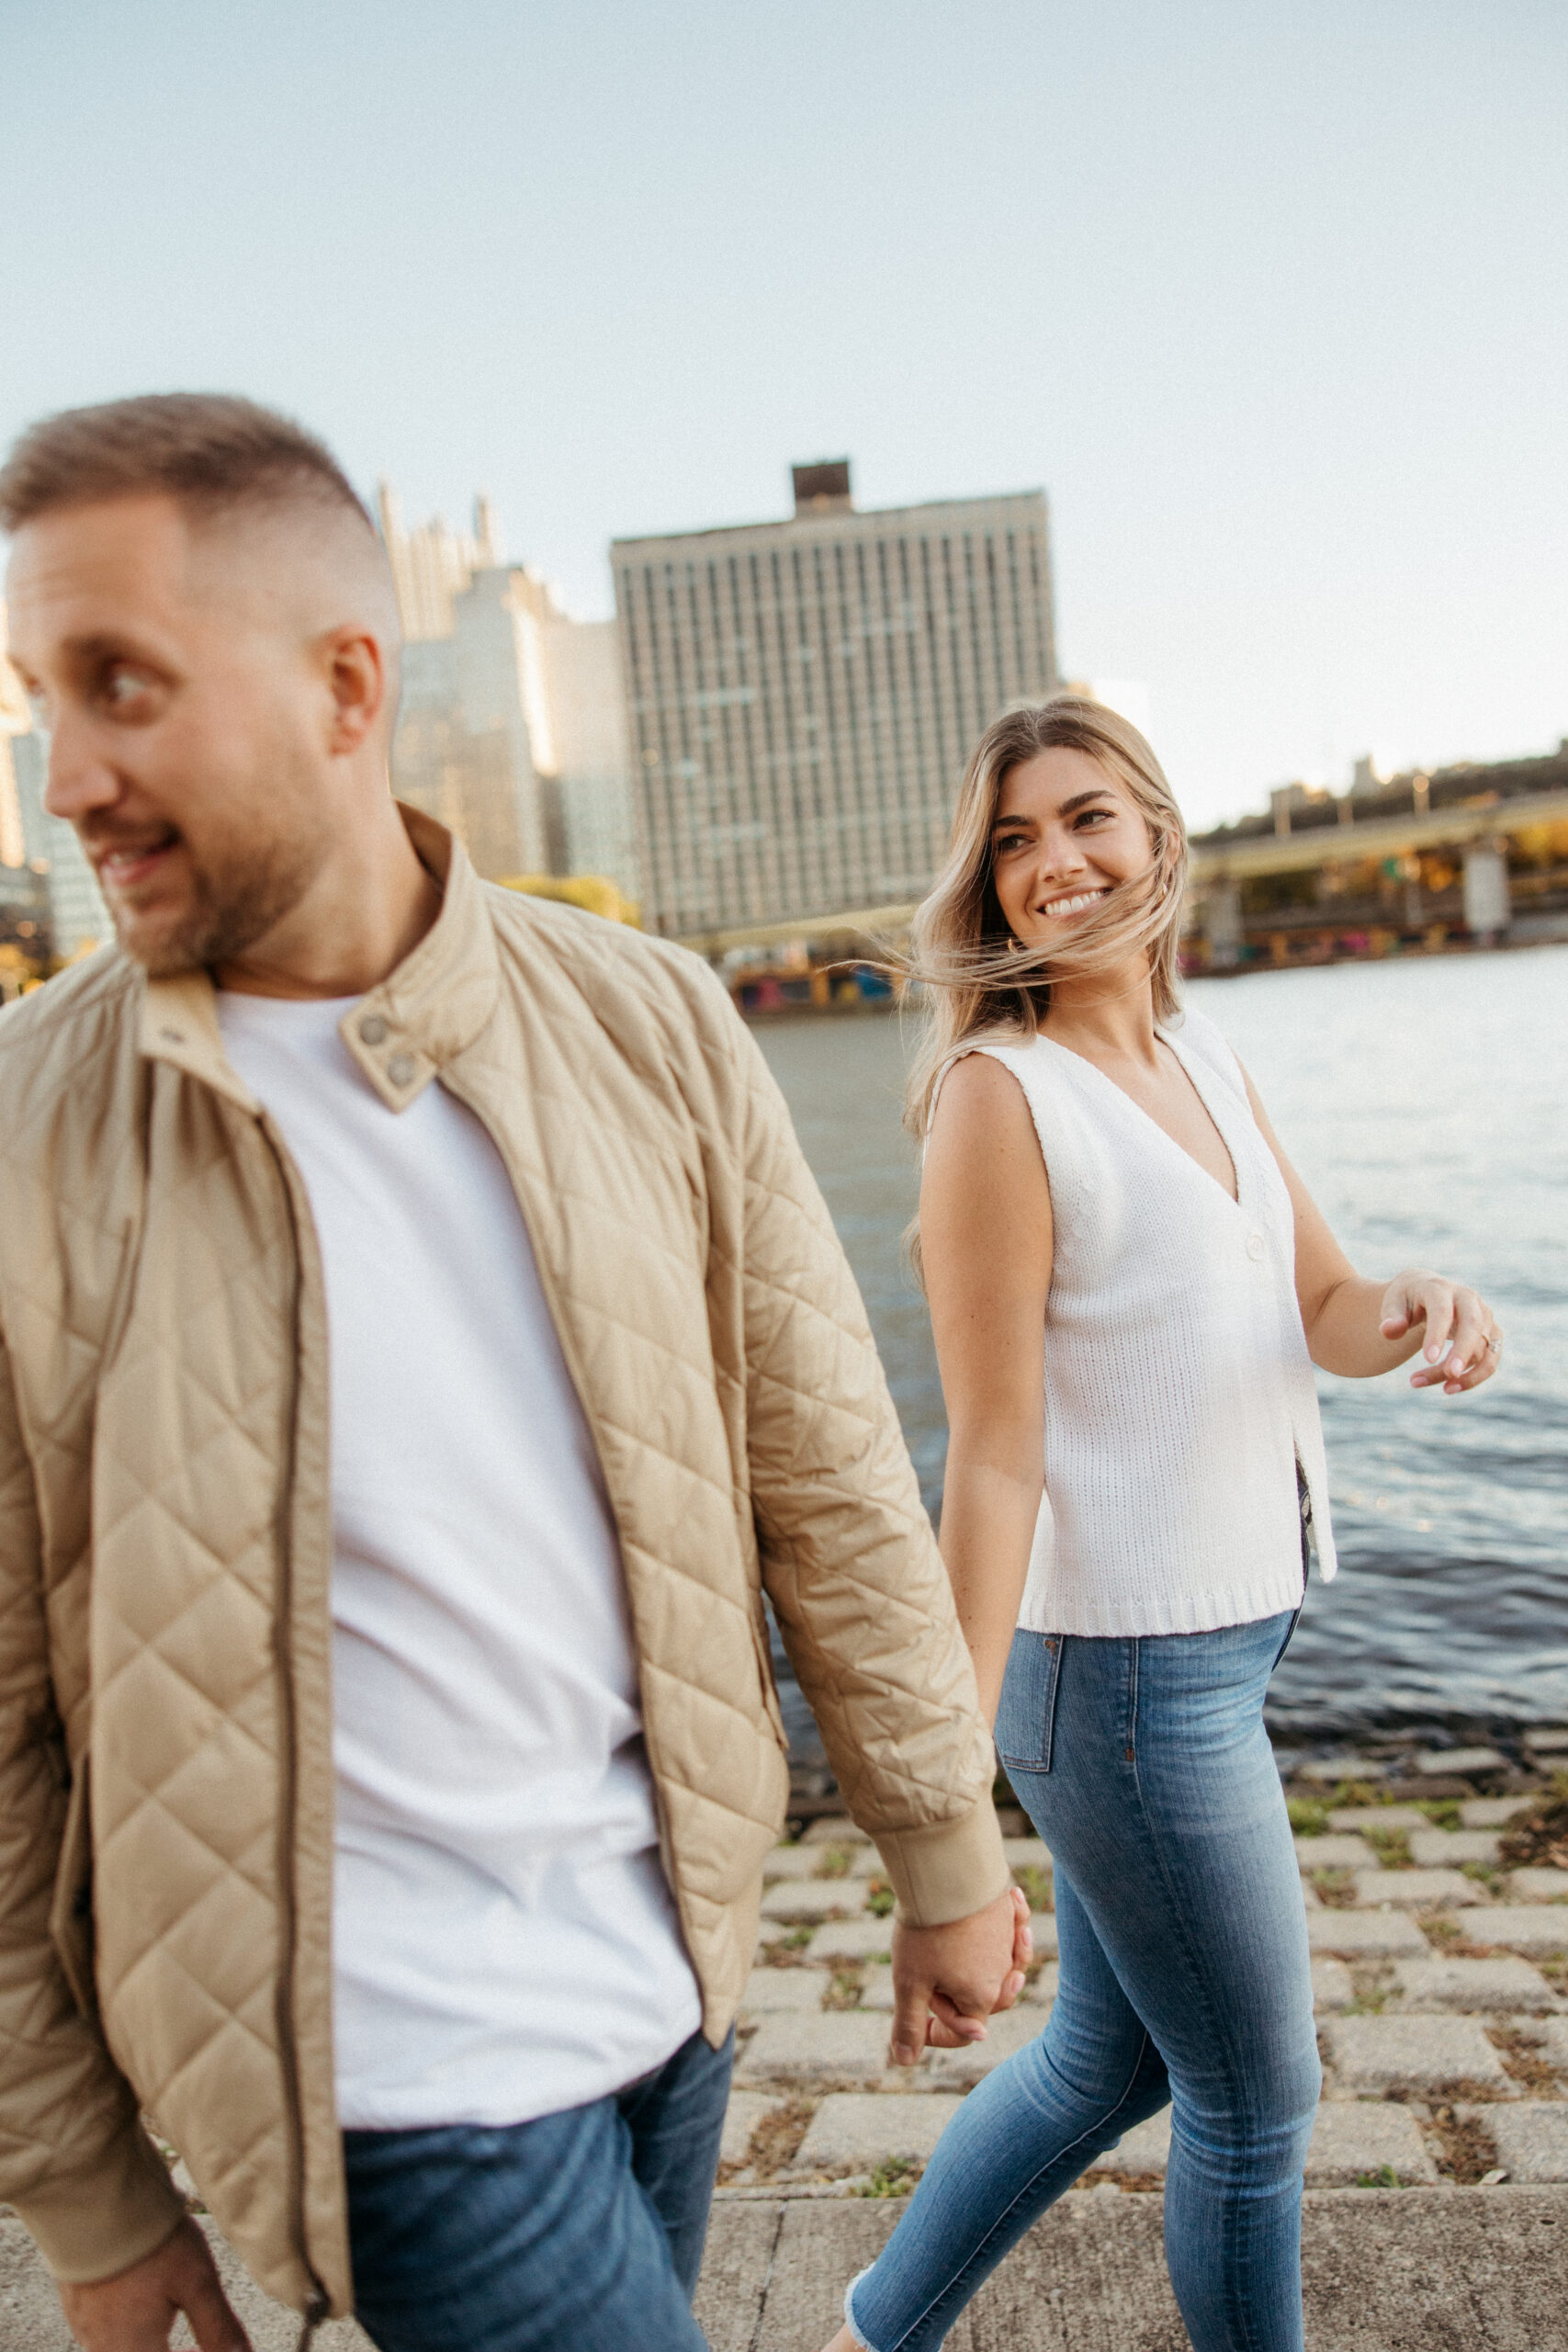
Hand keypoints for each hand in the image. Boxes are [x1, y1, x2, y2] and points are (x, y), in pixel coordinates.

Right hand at [58, 2215, 250, 2351]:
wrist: (95, 2205)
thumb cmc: (151, 2245)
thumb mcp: (197, 2283)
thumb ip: (219, 2328)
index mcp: (136, 2351)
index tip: (206, 2348)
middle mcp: (104, 2348)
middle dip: (168, 2350)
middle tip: (192, 2342)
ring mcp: (85, 2329)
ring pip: (122, 2347)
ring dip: (149, 2341)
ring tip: (169, 2311)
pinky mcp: (74, 2307)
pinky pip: (102, 2331)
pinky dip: (127, 2325)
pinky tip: (140, 2296)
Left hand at [888, 1884, 1030, 2066]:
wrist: (949, 1872)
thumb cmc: (928, 1930)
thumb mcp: (909, 1982)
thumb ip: (910, 2023)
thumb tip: (904, 2061)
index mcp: (980, 1996)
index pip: (965, 2030)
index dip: (939, 2033)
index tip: (919, 2025)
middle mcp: (1001, 1973)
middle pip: (985, 1998)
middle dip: (958, 1999)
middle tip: (935, 1994)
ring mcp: (1006, 1942)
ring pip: (999, 1963)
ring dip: (976, 1965)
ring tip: (949, 1966)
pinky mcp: (1006, 1914)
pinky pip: (1010, 1928)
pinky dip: (1003, 1927)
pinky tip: (995, 1916)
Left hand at [1379, 1270, 1501, 1394]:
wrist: (1427, 1293)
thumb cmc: (1407, 1300)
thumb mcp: (1392, 1303)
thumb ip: (1390, 1317)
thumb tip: (1389, 1330)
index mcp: (1439, 1288)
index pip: (1442, 1310)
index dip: (1437, 1334)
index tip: (1429, 1358)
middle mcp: (1467, 1298)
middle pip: (1473, 1324)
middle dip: (1463, 1351)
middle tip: (1450, 1375)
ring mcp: (1484, 1316)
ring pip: (1480, 1347)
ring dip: (1461, 1372)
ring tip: (1432, 1387)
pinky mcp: (1491, 1333)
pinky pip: (1490, 1360)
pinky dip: (1474, 1377)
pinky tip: (1448, 1389)